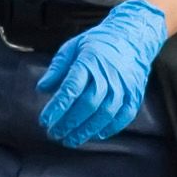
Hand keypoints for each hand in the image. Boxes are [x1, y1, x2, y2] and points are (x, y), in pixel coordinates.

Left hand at [36, 0, 168, 147]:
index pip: (71, 88)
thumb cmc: (98, 43)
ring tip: (71, 140)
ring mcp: (124, 85)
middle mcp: (108, 74)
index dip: (57, 107)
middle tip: (54, 134)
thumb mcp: (73, 47)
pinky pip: (124, 116)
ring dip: (87, 130)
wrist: (133, 36)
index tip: (45, 121)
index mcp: (90, 60)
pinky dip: (110, 128)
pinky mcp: (135, 93)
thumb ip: (57, 68)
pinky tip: (96, 135)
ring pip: (105, 113)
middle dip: (69, 122)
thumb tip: (41, 89)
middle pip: (87, 104)